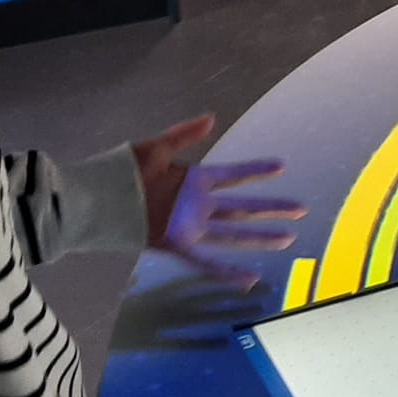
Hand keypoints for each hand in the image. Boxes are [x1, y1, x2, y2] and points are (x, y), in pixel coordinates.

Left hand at [132, 115, 303, 287]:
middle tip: (301, 209)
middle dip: (272, 209)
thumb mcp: (155, 148)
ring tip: (287, 239)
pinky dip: (227, 272)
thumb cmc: (122, 171)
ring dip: (260, 237)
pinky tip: (250, 278)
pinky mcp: (177, 246)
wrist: (96, 199)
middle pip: (244, 207)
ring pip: (234, 234)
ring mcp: (191, 227)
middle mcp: (198, 205)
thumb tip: (212, 118)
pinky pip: (207, 262)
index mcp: (195, 179)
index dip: (255, 170)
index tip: (281, 165)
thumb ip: (184, 134)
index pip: (234, 175)